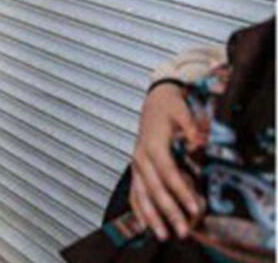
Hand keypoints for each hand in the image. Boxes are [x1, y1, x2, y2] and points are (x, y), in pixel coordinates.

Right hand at [129, 83, 205, 240]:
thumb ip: (190, 126)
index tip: (195, 207)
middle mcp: (140, 157)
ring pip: (141, 194)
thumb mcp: (181, 110)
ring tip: (162, 235)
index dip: (181, 190)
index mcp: (152, 144)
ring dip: (151, 217)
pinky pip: (134, 192)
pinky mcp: (136, 169)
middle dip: (168, 211)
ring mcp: (136, 165)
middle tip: (182, 230)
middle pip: (154, 188)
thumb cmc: (167, 106)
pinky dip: (138, 210)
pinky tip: (145, 225)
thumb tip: (200, 140)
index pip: (168, 172)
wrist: (154, 101)